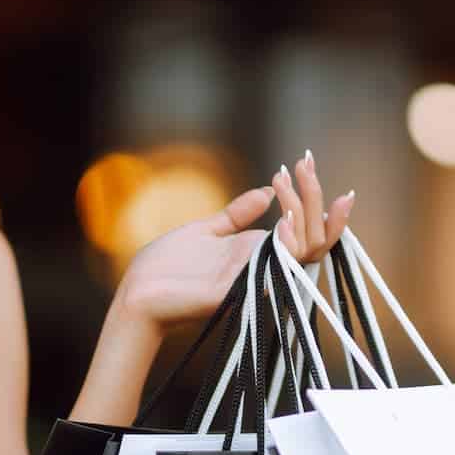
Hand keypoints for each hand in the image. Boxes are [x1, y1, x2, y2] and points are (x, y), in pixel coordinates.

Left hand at [116, 150, 354, 333]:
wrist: (137, 293)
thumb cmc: (168, 266)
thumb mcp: (206, 230)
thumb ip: (236, 215)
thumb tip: (265, 192)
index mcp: (258, 252)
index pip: (306, 231)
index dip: (317, 201)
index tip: (309, 161)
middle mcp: (264, 266)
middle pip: (314, 237)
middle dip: (314, 197)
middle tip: (304, 164)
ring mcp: (255, 279)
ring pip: (305, 252)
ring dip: (302, 215)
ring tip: (286, 184)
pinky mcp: (240, 291)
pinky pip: (277, 273)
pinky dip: (286, 247)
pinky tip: (282, 221)